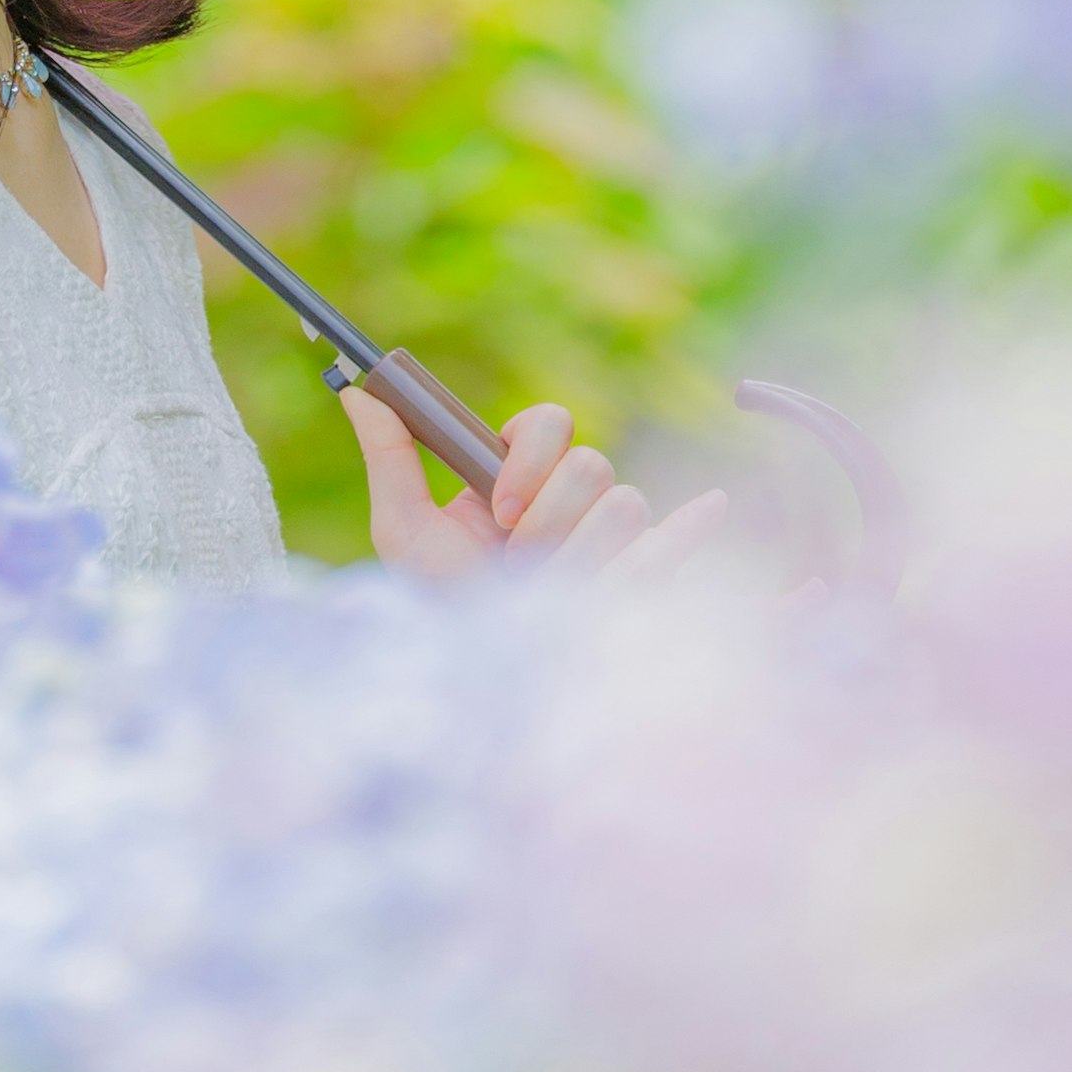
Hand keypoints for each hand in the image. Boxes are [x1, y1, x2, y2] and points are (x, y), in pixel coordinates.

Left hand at [344, 387, 726, 591]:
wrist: (480, 681)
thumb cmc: (442, 605)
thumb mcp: (405, 534)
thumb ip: (390, 459)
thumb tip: (359, 390)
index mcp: (518, 475)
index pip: (549, 422)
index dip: (530, 455)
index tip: (499, 504)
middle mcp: (570, 500)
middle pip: (591, 463)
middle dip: (551, 516)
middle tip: (520, 558)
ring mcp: (612, 539)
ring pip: (625, 504)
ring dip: (581, 556)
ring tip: (550, 594)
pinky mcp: (644, 577)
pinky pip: (678, 539)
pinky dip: (694, 525)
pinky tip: (712, 506)